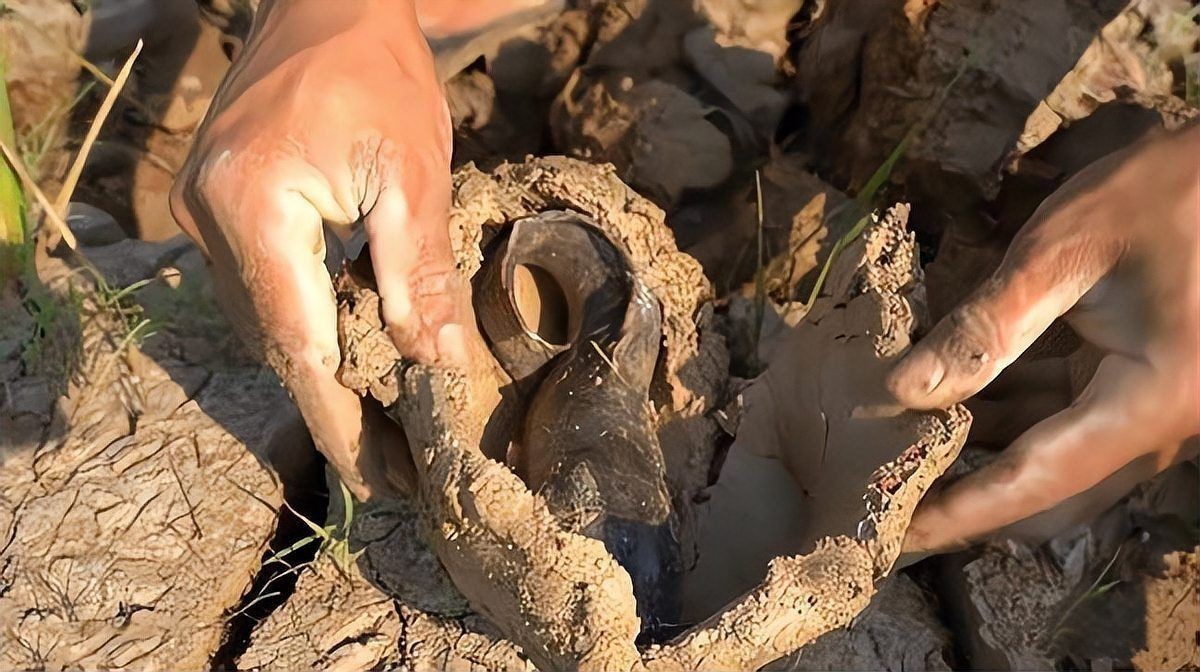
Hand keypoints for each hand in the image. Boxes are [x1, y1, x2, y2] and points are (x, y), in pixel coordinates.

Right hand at [171, 0, 471, 499]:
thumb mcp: (413, 173)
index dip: (338, 418)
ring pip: (264, 320)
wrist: (328, 1)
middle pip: (275, 340)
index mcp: (252, 206)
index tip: (374, 478)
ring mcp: (201, 211)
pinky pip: (260, 287)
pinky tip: (349, 354)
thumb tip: (437, 365)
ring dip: (321, 370)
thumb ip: (418, 274)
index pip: (297, 342)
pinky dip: (306, 325)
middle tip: (389, 467)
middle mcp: (207, 216)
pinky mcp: (215, 204)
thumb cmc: (376, 71)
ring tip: (379, 426)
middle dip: (334, 405)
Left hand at [889, 125, 1199, 552]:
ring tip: (902, 454)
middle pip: (1049, 488)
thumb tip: (901, 390)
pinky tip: (949, 406)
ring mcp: (1153, 409)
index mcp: (1154, 402)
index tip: (896, 541)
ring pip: (1055, 458)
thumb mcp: (1060, 255)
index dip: (960, 513)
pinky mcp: (1143, 385)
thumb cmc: (1164, 193)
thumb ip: (983, 328)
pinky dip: (1009, 419)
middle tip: (890, 502)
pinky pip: (1068, 421)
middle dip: (967, 496)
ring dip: (983, 455)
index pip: (1035, 480)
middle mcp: (1161, 424)